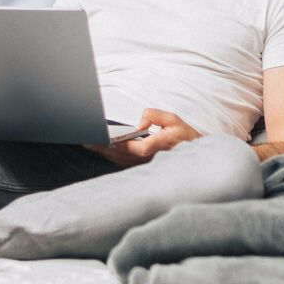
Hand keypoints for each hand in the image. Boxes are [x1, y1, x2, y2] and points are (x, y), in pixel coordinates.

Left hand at [86, 109, 201, 168]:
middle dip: (104, 148)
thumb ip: (155, 116)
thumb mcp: (173, 119)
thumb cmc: (184, 137)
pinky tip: (101, 151)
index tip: (104, 140)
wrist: (196, 157)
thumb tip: (139, 122)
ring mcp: (146, 166)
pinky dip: (111, 158)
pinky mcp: (143, 168)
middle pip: (123, 156)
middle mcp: (151, 159)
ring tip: (89, 144)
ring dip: (105, 154)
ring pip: (122, 161)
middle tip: (87, 140)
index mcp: (159, 147)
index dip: (120, 145)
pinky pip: (124, 164)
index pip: (137, 149)